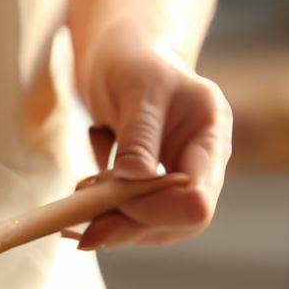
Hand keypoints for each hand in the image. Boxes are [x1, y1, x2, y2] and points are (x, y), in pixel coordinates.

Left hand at [76, 23, 231, 249]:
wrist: (121, 58)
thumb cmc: (131, 63)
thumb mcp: (137, 90)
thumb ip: (139, 136)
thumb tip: (134, 179)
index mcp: (211, 134)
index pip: (196, 200)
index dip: (153, 210)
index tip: (108, 195)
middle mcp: (204, 163)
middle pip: (178, 223)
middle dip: (128, 224)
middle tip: (80, 216)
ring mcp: (182, 179)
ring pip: (155, 229)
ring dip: (113, 224)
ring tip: (77, 202)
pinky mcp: (157, 190)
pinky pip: (137, 221)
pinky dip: (107, 219)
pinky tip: (81, 208)